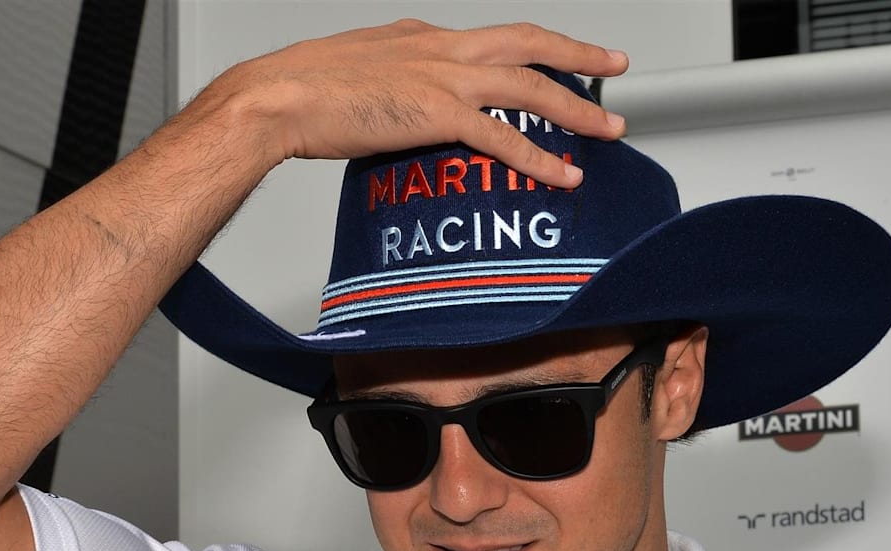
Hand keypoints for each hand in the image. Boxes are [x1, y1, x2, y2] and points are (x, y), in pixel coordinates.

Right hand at [207, 19, 628, 188]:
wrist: (277, 96)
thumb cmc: (303, 90)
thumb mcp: (358, 73)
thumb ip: (392, 82)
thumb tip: (404, 101)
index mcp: (421, 37)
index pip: (492, 40)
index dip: (531, 51)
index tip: (555, 60)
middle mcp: (440, 48)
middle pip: (528, 44)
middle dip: (577, 57)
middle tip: (612, 67)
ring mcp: (443, 77)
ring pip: (529, 87)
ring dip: (575, 110)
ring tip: (608, 130)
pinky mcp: (437, 113)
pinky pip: (503, 139)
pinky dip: (539, 158)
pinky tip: (563, 174)